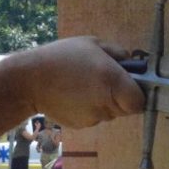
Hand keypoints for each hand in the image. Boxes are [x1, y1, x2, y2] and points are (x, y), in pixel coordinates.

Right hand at [0, 37, 144, 129]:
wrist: (28, 80)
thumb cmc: (62, 56)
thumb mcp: (92, 43)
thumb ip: (117, 53)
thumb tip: (132, 64)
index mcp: (113, 81)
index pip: (139, 102)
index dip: (137, 94)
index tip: (128, 84)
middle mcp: (106, 103)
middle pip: (126, 108)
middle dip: (120, 97)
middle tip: (103, 81)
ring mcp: (93, 118)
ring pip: (109, 114)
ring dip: (104, 102)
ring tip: (83, 85)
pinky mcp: (81, 125)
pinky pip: (94, 118)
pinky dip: (89, 109)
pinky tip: (73, 96)